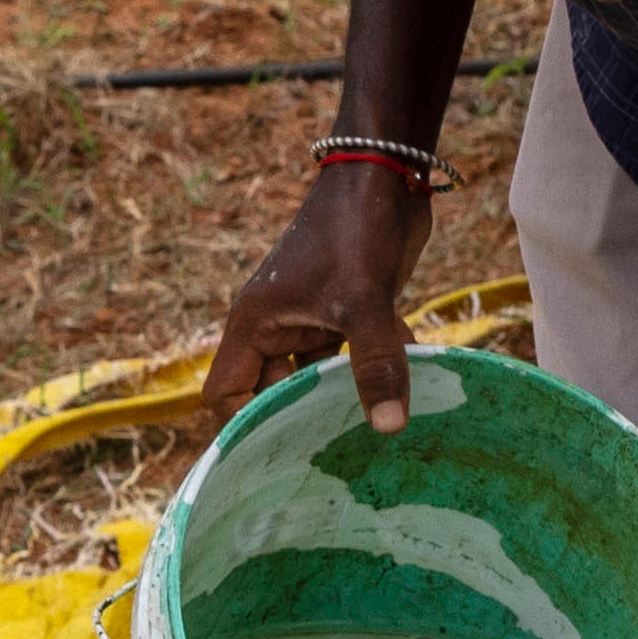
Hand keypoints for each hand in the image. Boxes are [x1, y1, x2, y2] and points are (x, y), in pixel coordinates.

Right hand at [195, 151, 435, 438]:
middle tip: (330, 466)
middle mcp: (276, 327)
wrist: (386, 172)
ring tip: (369, 443)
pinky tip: (410, 395)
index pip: (227, 393)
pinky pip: (352, 359)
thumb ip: (374, 363)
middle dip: (299, 424)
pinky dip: (376, 374)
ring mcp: (311, 319)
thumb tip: (389, 429)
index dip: (244, 425)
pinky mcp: (346, 312)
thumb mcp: (362, 300)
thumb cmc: (354, 228)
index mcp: (255, 324)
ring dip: (342, 402)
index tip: (280, 458)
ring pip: (317, 379)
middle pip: (273, 392)